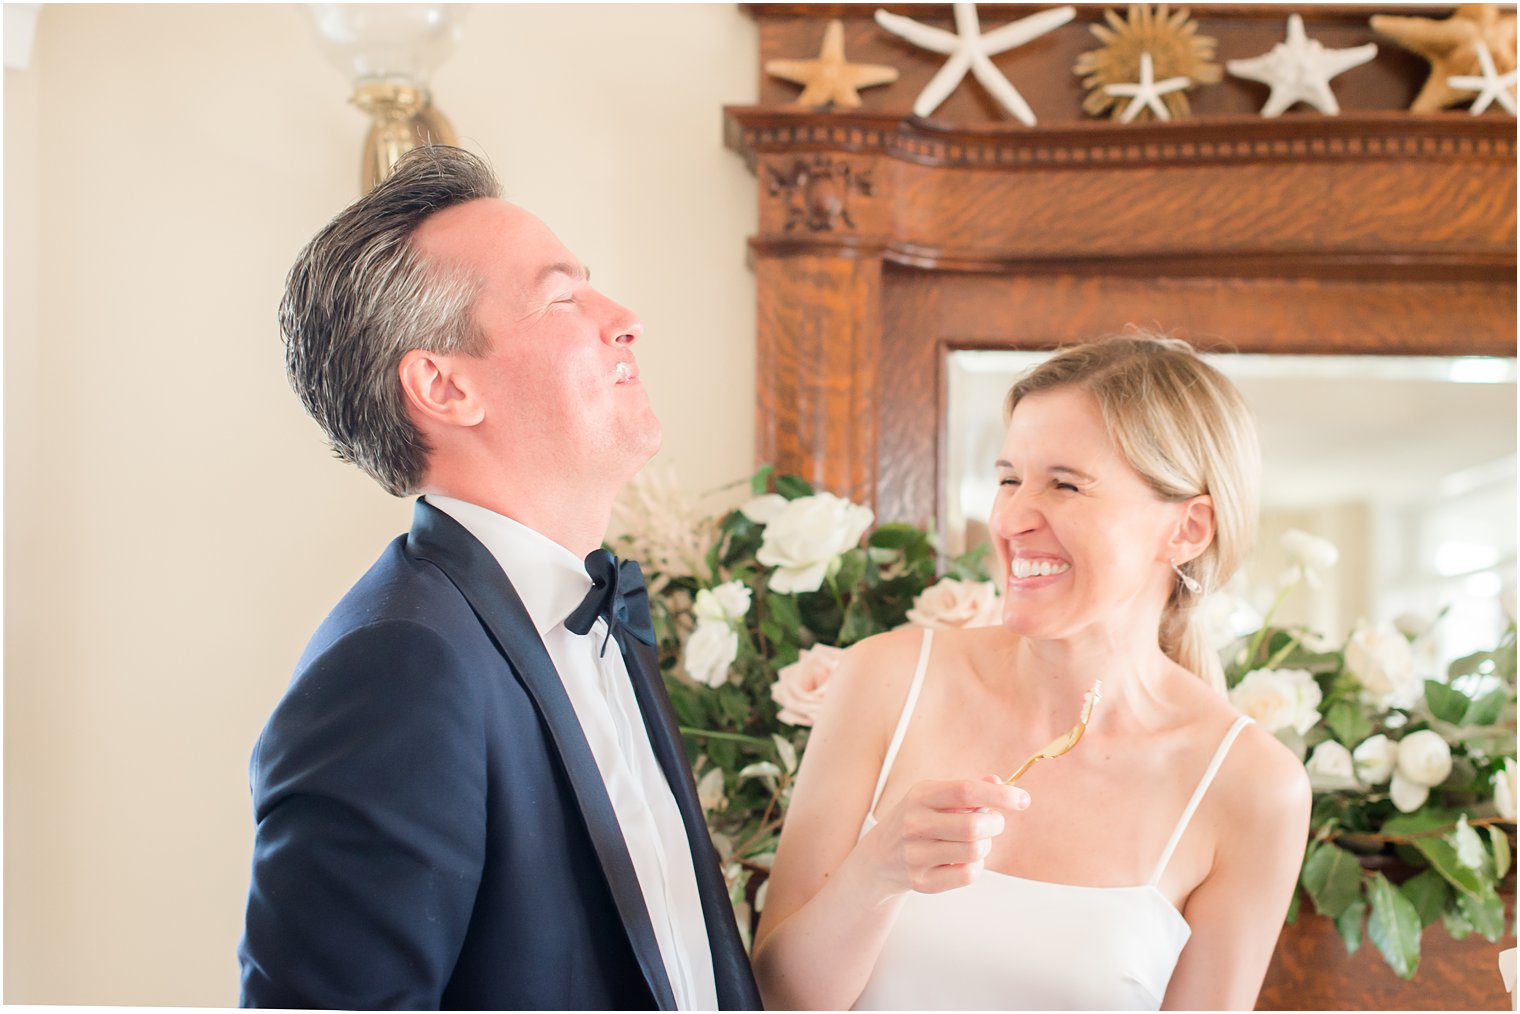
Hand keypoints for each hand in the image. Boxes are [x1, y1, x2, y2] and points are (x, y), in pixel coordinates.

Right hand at [862, 775, 1029, 895]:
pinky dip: (975, 866)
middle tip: (994, 823)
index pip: (965, 791)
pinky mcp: (922, 881)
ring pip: (974, 851)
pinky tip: (963, 859)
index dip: (999, 795)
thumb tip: (1000, 783)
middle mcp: (915, 823)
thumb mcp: (937, 797)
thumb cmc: (920, 820)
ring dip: (985, 846)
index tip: (1023, 800)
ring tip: (975, 841)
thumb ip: (969, 789)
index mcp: (921, 795)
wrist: (881, 855)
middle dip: (995, 824)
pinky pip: (967, 874)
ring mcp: (915, 854)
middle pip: (974, 826)